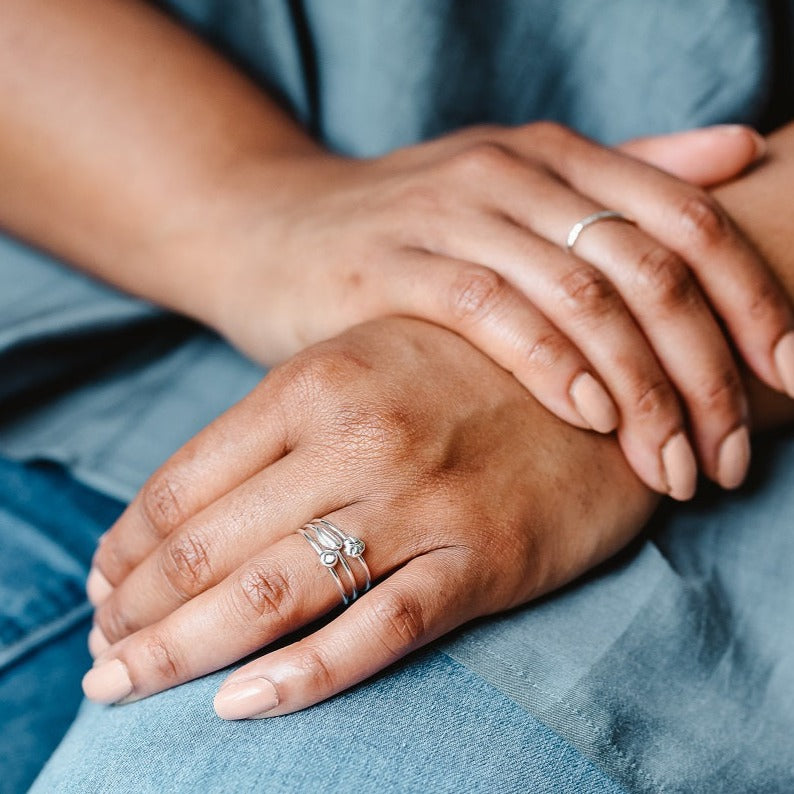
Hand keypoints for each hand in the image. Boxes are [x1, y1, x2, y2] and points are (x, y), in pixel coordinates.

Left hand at [82, 318, 656, 716]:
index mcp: (318, 381)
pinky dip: (302, 677)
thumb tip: (185, 503)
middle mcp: (358, 439)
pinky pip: (376, 632)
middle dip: (136, 613)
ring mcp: (420, 503)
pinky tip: (240, 706)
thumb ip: (280, 423)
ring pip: (272, 595)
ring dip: (183, 651)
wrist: (600, 382)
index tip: (102, 587)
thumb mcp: (364, 359)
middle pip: (208, 546)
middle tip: (101, 660)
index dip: (126, 547)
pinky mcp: (480, 558)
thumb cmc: (466, 372)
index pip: (184, 481)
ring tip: (130, 685)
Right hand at [215, 122, 792, 499]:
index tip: (790, 382)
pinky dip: (552, 365)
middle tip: (732, 455)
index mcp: (552, 157)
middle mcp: (509, 173)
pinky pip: (492, 311)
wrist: (271, 233)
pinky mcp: (388, 267)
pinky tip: (590, 418)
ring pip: (581, 295)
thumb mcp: (510, 196)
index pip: (688, 223)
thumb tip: (738, 152)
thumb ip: (619, 178)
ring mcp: (447, 216)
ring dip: (643, 388)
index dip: (754, 303)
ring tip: (676, 463)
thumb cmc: (403, 234)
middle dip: (707, 370)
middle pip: (648, 268)